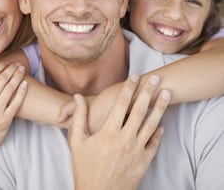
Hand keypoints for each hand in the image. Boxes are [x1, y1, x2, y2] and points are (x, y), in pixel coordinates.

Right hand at [0, 62, 27, 152]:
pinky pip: (15, 103)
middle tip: (18, 64)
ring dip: (18, 76)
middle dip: (11, 69)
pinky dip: (21, 92)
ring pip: (10, 89)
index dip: (0, 66)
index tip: (7, 62)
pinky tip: (25, 84)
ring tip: (22, 69)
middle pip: (2, 79)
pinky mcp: (5, 120)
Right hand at [68, 74, 170, 189]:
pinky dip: (159, 133)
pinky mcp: (143, 162)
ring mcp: (137, 151)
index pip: (121, 104)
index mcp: (108, 133)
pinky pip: (154, 144)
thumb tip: (77, 97)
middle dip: (148, 92)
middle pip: (140, 110)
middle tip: (156, 78)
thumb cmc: (85, 167)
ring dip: (160, 108)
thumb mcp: (77, 141)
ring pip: (151, 125)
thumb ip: (79, 117)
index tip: (135, 76)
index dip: (129, 88)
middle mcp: (125, 139)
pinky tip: (162, 124)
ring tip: (167, 94)